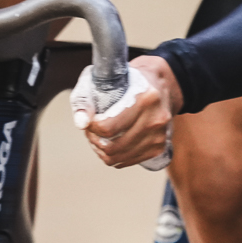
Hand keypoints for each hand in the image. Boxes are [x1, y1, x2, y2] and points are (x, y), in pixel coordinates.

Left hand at [70, 55, 181, 169]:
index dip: (91, 127)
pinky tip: (111, 143)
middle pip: (112, 147)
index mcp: (146, 98)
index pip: (108, 127)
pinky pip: (127, 161)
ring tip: (99, 137)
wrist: (160, 85)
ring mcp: (160, 135)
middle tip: (91, 130)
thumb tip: (80, 123)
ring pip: (118, 157)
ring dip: (102, 150)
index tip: (89, 120)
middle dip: (94, 140)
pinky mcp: (159, 147)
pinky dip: (114, 156)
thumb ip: (86, 99)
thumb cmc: (130, 82)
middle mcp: (156, 118)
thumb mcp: (106, 81)